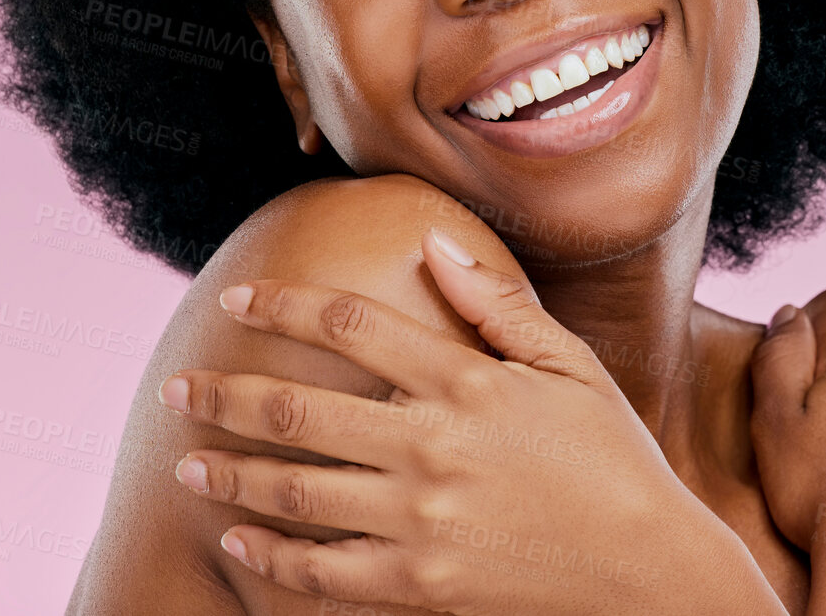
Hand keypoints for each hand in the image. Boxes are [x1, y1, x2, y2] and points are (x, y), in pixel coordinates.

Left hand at [158, 228, 771, 615]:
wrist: (648, 572)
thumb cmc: (611, 457)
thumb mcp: (568, 364)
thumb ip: (498, 303)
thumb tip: (435, 244)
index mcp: (465, 380)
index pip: (351, 322)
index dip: (283, 303)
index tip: (236, 297)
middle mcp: (432, 445)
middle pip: (300, 408)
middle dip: (226, 395)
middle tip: (177, 388)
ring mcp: (421, 522)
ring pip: (297, 492)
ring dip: (231, 475)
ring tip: (186, 462)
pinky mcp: (420, 588)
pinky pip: (324, 574)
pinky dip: (272, 559)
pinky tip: (239, 541)